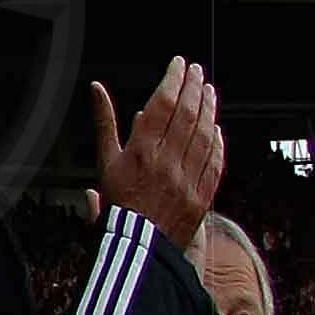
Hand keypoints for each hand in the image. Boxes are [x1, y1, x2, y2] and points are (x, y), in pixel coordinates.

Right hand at [87, 58, 224, 244]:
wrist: (134, 250)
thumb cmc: (113, 206)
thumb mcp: (103, 162)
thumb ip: (104, 123)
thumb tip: (96, 88)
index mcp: (140, 153)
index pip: (163, 105)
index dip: (173, 80)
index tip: (179, 63)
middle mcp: (167, 163)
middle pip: (187, 115)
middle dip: (194, 88)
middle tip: (197, 70)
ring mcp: (188, 179)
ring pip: (205, 134)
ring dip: (209, 109)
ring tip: (209, 91)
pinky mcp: (203, 195)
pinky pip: (215, 161)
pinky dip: (217, 141)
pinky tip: (216, 128)